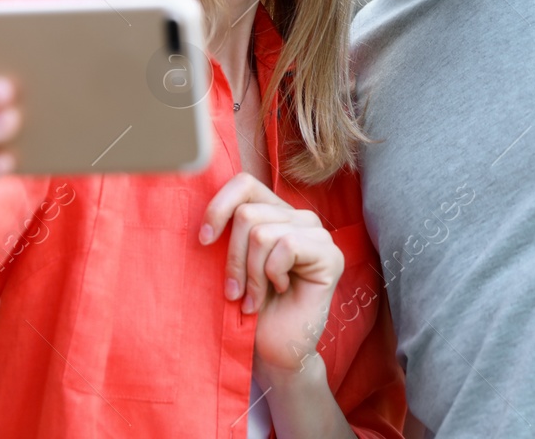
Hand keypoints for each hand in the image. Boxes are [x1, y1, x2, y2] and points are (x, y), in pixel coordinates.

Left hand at [200, 173, 343, 375]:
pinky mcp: (330, 255)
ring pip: (262, 232)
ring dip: (250, 274)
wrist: (273, 351)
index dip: (218, 207)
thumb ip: (229, 231)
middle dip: (232, 259)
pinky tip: (280, 291)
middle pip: (247, 213)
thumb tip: (204, 213)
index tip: (203, 241)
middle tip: (234, 292)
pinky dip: (272, 275)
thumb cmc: (249, 308)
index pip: (244, 183)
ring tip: (253, 299)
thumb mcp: (232, 262)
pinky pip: (286, 246)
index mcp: (276, 213)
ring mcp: (318, 235)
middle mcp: (299, 218)